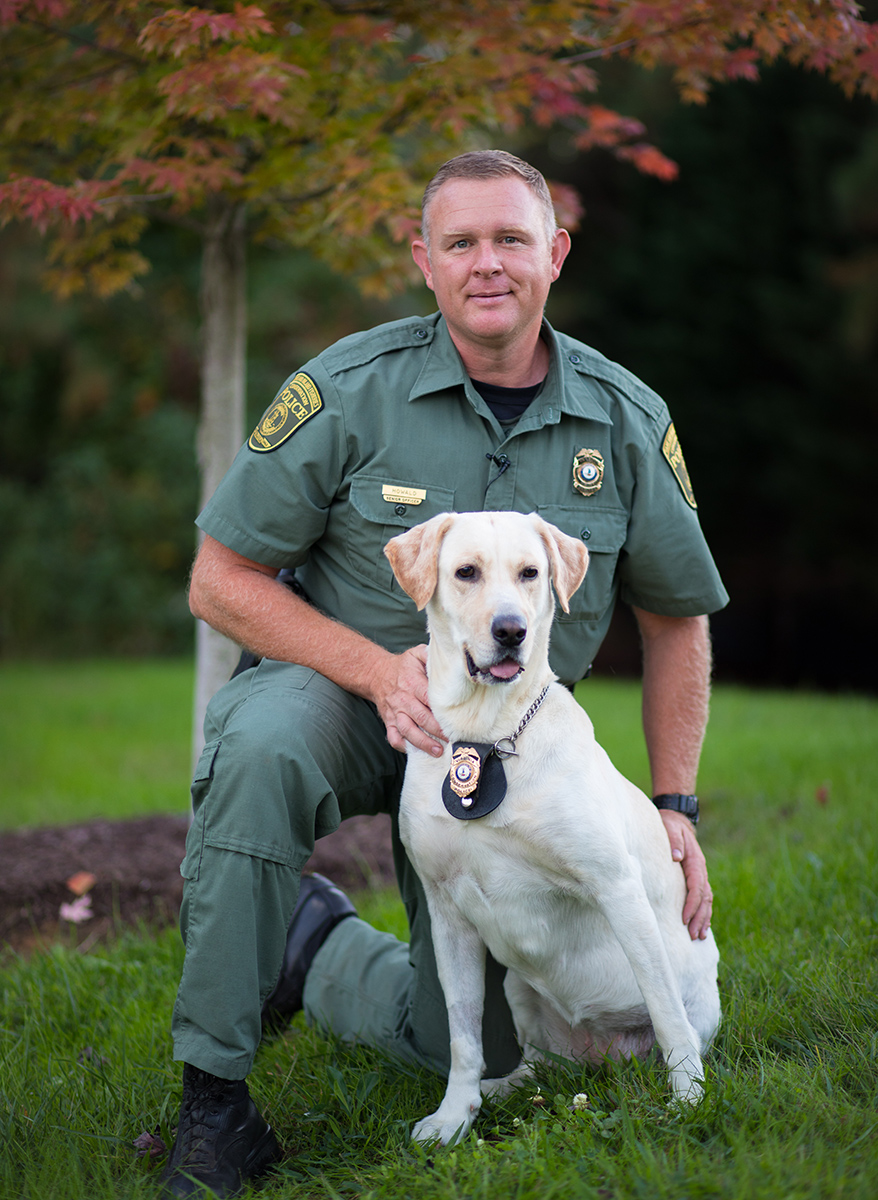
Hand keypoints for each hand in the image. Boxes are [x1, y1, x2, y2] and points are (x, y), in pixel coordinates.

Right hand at [369, 645, 446, 755]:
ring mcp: (395, 712)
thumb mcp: (416, 654)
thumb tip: (449, 658)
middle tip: (453, 738)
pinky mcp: (388, 721)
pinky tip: (415, 751)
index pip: (428, 697)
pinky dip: (402, 746)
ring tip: (437, 751)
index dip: (441, 709)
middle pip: (421, 717)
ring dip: (422, 742)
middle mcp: (403, 699)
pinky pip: (393, 737)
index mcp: (412, 682)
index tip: (455, 718)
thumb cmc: (403, 666)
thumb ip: (431, 655)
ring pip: (408, 730)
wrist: (376, 674)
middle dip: (437, 730)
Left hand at [659, 809, 712, 940]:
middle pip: (704, 898)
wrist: (677, 820)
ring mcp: (700, 874)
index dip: (691, 904)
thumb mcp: (670, 828)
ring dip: (703, 919)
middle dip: (699, 918)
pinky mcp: (697, 877)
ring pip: (707, 900)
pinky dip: (704, 912)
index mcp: (695, 861)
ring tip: (699, 937)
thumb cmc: (670, 825)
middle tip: (692, 935)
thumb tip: (676, 857)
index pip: (696, 887)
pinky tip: (702, 925)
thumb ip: (673, 841)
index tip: (684, 919)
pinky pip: (704, 897)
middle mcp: (700, 870)